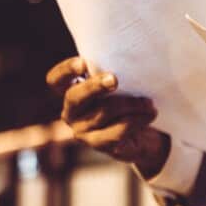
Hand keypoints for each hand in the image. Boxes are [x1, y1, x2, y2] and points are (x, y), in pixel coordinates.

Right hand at [45, 57, 169, 173]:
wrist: (142, 135)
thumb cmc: (127, 101)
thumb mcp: (118, 86)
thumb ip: (112, 75)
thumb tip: (128, 60)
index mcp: (70, 92)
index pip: (56, 80)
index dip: (65, 70)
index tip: (83, 63)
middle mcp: (71, 112)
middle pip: (74, 97)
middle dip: (94, 86)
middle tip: (114, 80)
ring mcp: (82, 131)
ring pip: (103, 112)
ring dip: (131, 104)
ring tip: (148, 102)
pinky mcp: (98, 145)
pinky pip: (118, 131)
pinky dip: (137, 120)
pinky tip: (150, 114)